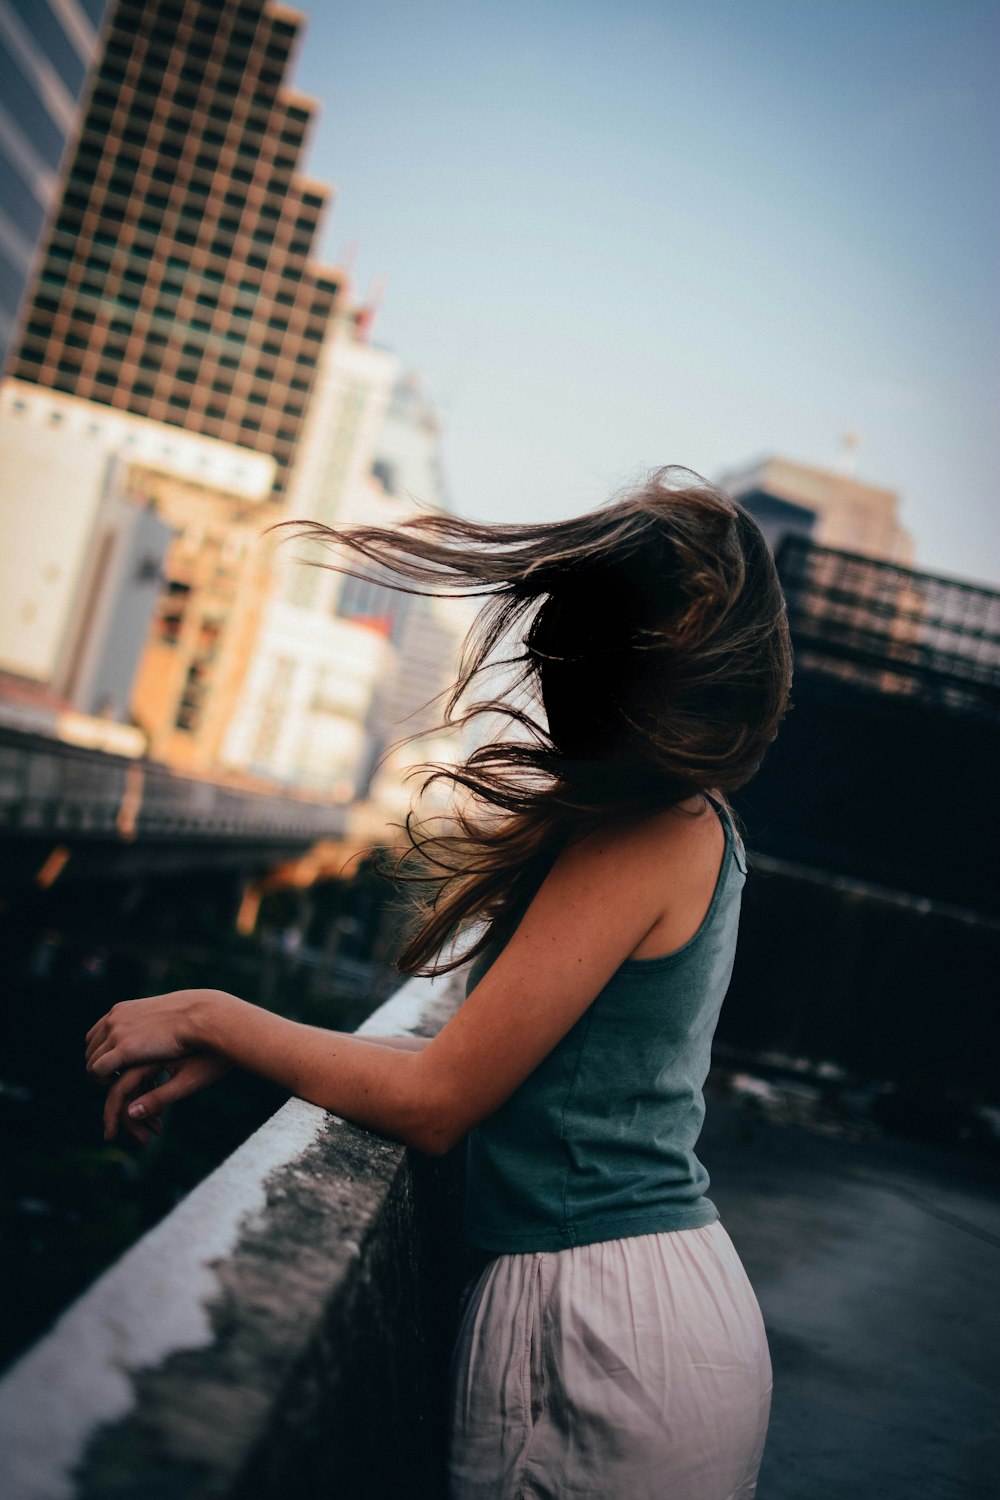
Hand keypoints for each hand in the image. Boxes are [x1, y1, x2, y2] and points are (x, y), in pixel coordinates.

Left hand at [85, 989, 228, 1078]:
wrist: (203, 1016)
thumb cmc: (194, 1018)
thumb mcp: (162, 1017)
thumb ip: (150, 1024)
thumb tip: (151, 1033)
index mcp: (122, 1010)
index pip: (96, 1035)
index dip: (103, 1054)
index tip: (117, 1067)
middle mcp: (114, 1019)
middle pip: (90, 1049)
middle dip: (101, 1066)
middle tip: (119, 1080)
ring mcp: (117, 1033)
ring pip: (91, 1062)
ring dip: (102, 1076)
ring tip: (123, 1085)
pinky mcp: (124, 1049)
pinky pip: (97, 1070)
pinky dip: (104, 1080)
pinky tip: (123, 1084)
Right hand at [102, 1054, 233, 1143]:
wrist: (225, 1024)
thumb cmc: (211, 1056)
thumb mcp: (188, 1081)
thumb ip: (158, 1097)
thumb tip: (131, 1114)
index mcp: (144, 1056)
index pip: (118, 1090)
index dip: (112, 1115)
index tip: (111, 1136)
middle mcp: (140, 1049)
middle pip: (120, 1087)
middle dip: (127, 1116)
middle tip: (143, 1139)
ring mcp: (146, 1046)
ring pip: (129, 1081)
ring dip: (138, 1106)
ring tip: (157, 1127)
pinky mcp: (156, 1048)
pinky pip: (140, 1072)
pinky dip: (145, 1091)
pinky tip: (162, 1107)